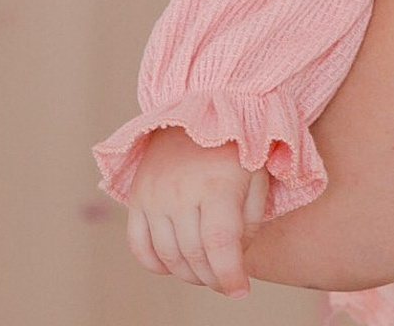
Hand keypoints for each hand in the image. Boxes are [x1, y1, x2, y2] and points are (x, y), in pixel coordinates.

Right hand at [126, 126, 268, 297]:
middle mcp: (181, 191)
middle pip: (193, 255)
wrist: (201, 102)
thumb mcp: (257, 171)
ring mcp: (154, 195)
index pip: (220, 245)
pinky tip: (174, 264)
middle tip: (226, 279)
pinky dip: (155, 264)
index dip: (230, 275)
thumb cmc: (237, 141)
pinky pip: (139, 245)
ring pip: (167, 256)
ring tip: (205, 270)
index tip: (240, 291)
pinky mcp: (137, 196)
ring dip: (187, 274)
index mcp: (217, 184)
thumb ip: (252, 216)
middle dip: (213, 277)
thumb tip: (237, 256)